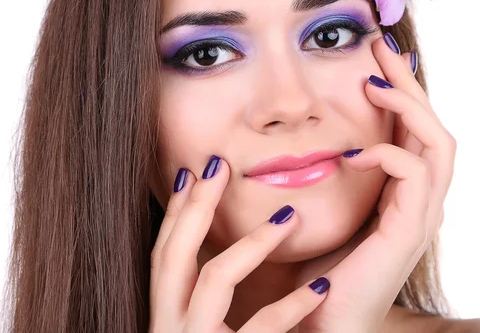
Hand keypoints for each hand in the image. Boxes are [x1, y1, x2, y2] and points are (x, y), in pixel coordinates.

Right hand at [149, 157, 330, 332]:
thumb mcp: (195, 330)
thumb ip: (201, 299)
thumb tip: (215, 251)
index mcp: (166, 314)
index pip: (163, 254)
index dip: (173, 213)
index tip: (188, 174)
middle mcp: (171, 326)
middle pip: (175, 254)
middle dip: (196, 206)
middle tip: (219, 166)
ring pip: (217, 277)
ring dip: (253, 241)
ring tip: (290, 216)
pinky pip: (264, 326)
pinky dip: (292, 305)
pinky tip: (320, 286)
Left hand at [296, 34, 455, 332]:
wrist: (320, 321)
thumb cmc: (316, 268)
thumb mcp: (319, 210)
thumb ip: (320, 177)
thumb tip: (297, 141)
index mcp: (397, 192)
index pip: (409, 129)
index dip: (396, 90)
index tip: (370, 57)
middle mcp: (416, 200)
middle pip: (432, 126)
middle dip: (408, 83)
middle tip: (380, 47)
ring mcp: (417, 216)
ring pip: (439, 145)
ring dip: (408, 108)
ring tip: (373, 83)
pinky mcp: (407, 233)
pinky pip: (415, 178)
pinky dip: (388, 155)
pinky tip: (353, 152)